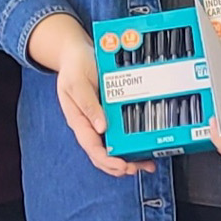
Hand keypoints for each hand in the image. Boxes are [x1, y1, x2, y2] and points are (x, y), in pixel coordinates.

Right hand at [27, 12, 137, 177]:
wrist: (76, 53)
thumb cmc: (74, 66)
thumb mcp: (77, 82)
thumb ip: (88, 104)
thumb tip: (101, 127)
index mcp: (78, 120)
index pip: (91, 147)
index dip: (107, 160)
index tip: (122, 165)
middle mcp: (89, 126)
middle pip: (103, 155)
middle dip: (120, 166)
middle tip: (138, 167)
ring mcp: (99, 123)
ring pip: (112, 149)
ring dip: (128, 160)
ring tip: (146, 164)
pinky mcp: (109, 117)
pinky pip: (120, 136)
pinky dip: (132, 145)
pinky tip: (144, 149)